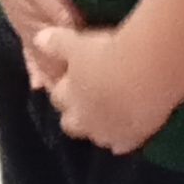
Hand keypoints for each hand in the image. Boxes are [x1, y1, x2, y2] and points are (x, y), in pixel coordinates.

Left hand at [22, 13, 174, 157]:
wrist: (145, 73)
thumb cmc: (107, 54)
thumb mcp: (78, 43)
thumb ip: (56, 43)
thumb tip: (38, 38)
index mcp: (70, 95)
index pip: (58, 97)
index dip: (63, 89)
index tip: (71, 80)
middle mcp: (84, 118)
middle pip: (71, 124)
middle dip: (75, 115)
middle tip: (88, 101)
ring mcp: (107, 131)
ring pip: (97, 137)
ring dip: (100, 128)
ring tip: (111, 116)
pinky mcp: (131, 138)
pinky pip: (124, 145)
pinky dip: (124, 140)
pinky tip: (130, 134)